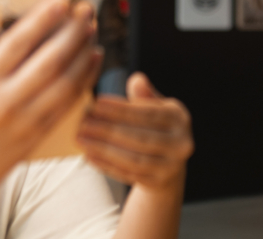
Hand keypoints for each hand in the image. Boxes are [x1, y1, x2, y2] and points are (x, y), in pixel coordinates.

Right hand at [0, 0, 101, 192]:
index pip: (15, 46)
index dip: (40, 21)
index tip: (60, 1)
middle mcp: (4, 102)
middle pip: (47, 63)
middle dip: (71, 33)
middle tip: (85, 10)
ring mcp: (25, 120)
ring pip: (64, 82)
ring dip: (83, 53)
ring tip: (91, 29)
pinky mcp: (41, 132)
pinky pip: (70, 102)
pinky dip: (85, 77)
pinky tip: (94, 57)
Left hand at [78, 73, 193, 191]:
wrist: (169, 164)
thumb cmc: (156, 127)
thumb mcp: (156, 107)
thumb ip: (144, 95)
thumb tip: (137, 79)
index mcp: (180, 118)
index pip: (148, 113)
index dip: (121, 109)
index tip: (97, 103)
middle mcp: (181, 143)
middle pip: (140, 138)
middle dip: (108, 130)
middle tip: (83, 123)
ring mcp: (171, 167)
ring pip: (133, 159)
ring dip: (104, 150)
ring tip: (82, 139)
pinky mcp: (158, 184)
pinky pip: (128, 175)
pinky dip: (107, 165)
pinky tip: (89, 155)